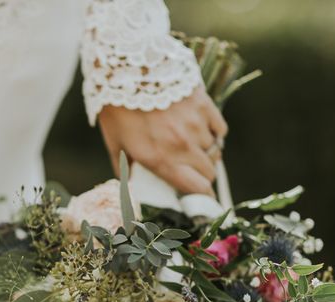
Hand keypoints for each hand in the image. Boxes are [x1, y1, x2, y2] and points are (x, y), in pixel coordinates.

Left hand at [98, 87, 227, 195]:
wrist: (125, 66)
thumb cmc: (117, 107)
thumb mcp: (115, 144)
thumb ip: (126, 170)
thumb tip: (131, 189)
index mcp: (162, 160)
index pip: (197, 189)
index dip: (203, 199)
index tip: (202, 201)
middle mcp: (183, 146)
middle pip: (209, 173)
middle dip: (203, 177)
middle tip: (193, 174)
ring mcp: (196, 125)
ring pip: (215, 151)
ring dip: (206, 155)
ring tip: (193, 149)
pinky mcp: (204, 104)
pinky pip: (220, 129)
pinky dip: (214, 134)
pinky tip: (202, 131)